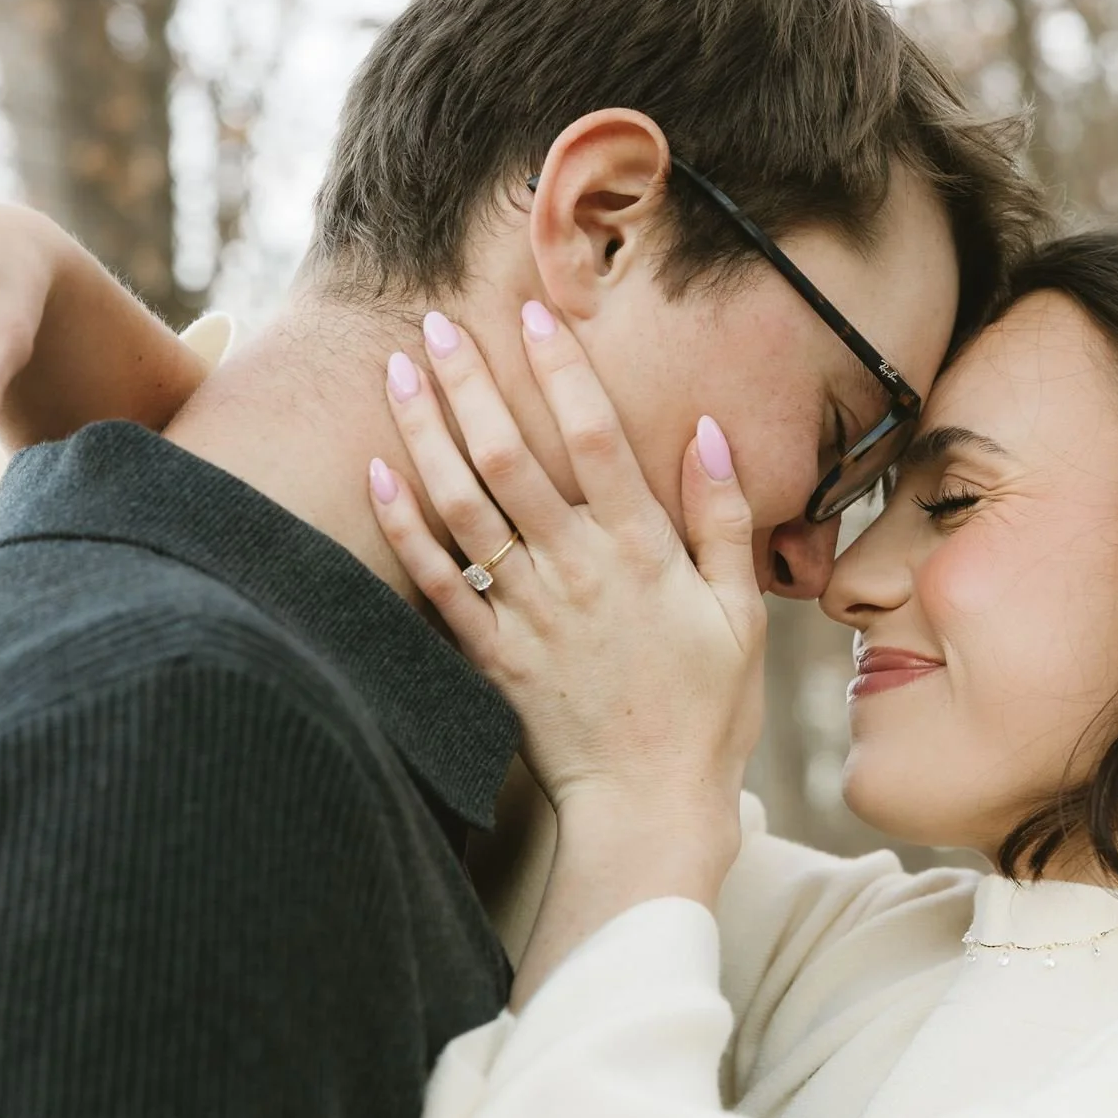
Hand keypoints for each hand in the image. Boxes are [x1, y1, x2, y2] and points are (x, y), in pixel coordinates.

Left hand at [371, 302, 765, 832]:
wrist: (651, 805)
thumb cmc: (708, 711)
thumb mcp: (741, 614)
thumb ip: (724, 520)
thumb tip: (709, 432)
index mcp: (643, 552)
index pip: (595, 437)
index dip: (563, 369)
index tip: (535, 313)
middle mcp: (577, 569)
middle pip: (511, 456)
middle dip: (470, 381)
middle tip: (437, 323)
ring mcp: (528, 612)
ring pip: (462, 506)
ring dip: (425, 433)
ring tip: (395, 374)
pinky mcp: (492, 655)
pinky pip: (437, 582)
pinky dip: (402, 527)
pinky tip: (376, 475)